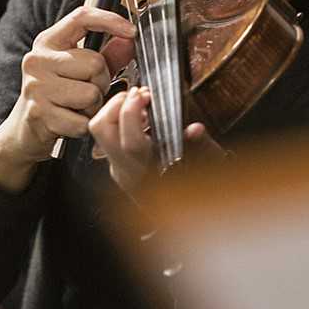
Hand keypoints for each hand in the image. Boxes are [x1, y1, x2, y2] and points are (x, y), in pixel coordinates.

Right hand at [0, 5, 134, 193]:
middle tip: (87, 90)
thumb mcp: (81, 70)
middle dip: (101, 81)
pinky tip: (70, 121)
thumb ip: (107, 55)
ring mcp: (36, 87)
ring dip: (93, 106)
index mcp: (48, 42)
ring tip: (78, 107)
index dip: (109, 20)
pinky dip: (83, 125)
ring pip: (91, 94)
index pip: (81, 17)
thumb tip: (128, 40)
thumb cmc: (58, 95)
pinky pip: (82, 120)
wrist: (25, 129)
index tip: (131, 31)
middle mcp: (37, 60)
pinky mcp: (39, 113)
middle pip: (95, 63)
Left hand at [89, 85, 222, 195]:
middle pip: (102, 131)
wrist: (187, 213)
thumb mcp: (208, 164)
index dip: (132, 113)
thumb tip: (195, 129)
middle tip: (138, 94)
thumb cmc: (200, 188)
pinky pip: (108, 138)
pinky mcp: (119, 165)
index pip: (130, 142)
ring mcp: (120, 169)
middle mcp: (129, 172)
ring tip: (140, 102)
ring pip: (101, 133)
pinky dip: (119, 121)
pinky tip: (141, 117)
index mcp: (150, 173)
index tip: (143, 95)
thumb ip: (200, 145)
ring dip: (116, 111)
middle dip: (116, 104)